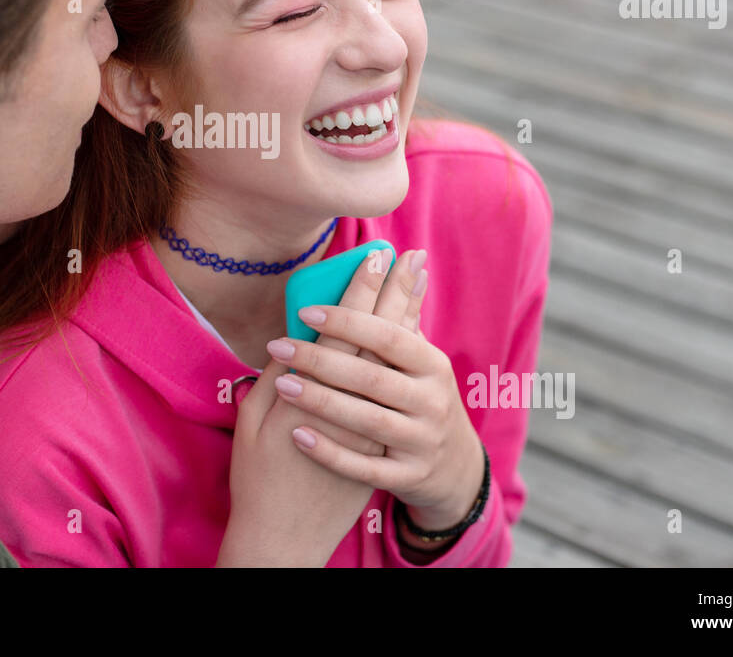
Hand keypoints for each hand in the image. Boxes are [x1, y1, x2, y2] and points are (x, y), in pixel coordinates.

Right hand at [217, 250, 398, 565]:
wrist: (285, 536)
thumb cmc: (258, 477)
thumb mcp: (251, 426)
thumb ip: (272, 381)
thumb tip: (290, 340)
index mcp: (310, 398)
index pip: (343, 333)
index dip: (359, 293)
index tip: (372, 257)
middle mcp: (350, 409)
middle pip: (377, 338)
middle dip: (390, 292)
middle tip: (404, 253)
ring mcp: (373, 429)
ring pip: (394, 361)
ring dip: (406, 315)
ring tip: (416, 277)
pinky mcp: (385, 443)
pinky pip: (401, 385)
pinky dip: (408, 355)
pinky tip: (414, 326)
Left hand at [266, 251, 486, 529]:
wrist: (454, 470)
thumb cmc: (423, 398)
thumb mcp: (422, 358)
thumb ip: (407, 313)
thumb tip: (409, 256)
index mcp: (432, 365)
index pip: (389, 336)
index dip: (349, 321)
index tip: (306, 309)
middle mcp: (432, 402)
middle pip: (371, 377)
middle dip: (322, 359)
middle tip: (278, 345)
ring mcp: (422, 442)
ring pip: (366, 420)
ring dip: (321, 401)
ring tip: (281, 384)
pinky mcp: (409, 478)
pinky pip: (365, 468)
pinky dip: (330, 452)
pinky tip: (297, 435)